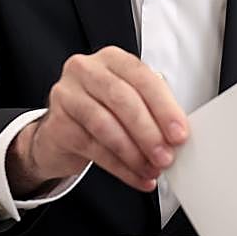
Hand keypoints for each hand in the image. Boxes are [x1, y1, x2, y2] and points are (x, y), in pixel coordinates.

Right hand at [7, 46, 187, 195]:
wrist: (60, 132)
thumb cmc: (102, 111)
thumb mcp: (129, 101)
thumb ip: (152, 110)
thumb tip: (176, 136)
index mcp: (112, 59)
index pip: (142, 77)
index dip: (164, 107)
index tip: (179, 133)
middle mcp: (87, 70)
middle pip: (122, 100)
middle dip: (149, 132)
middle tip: (166, 156)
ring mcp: (67, 95)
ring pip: (105, 125)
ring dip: (134, 153)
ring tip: (152, 169)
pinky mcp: (57, 124)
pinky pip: (93, 148)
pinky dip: (120, 167)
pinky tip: (136, 176)